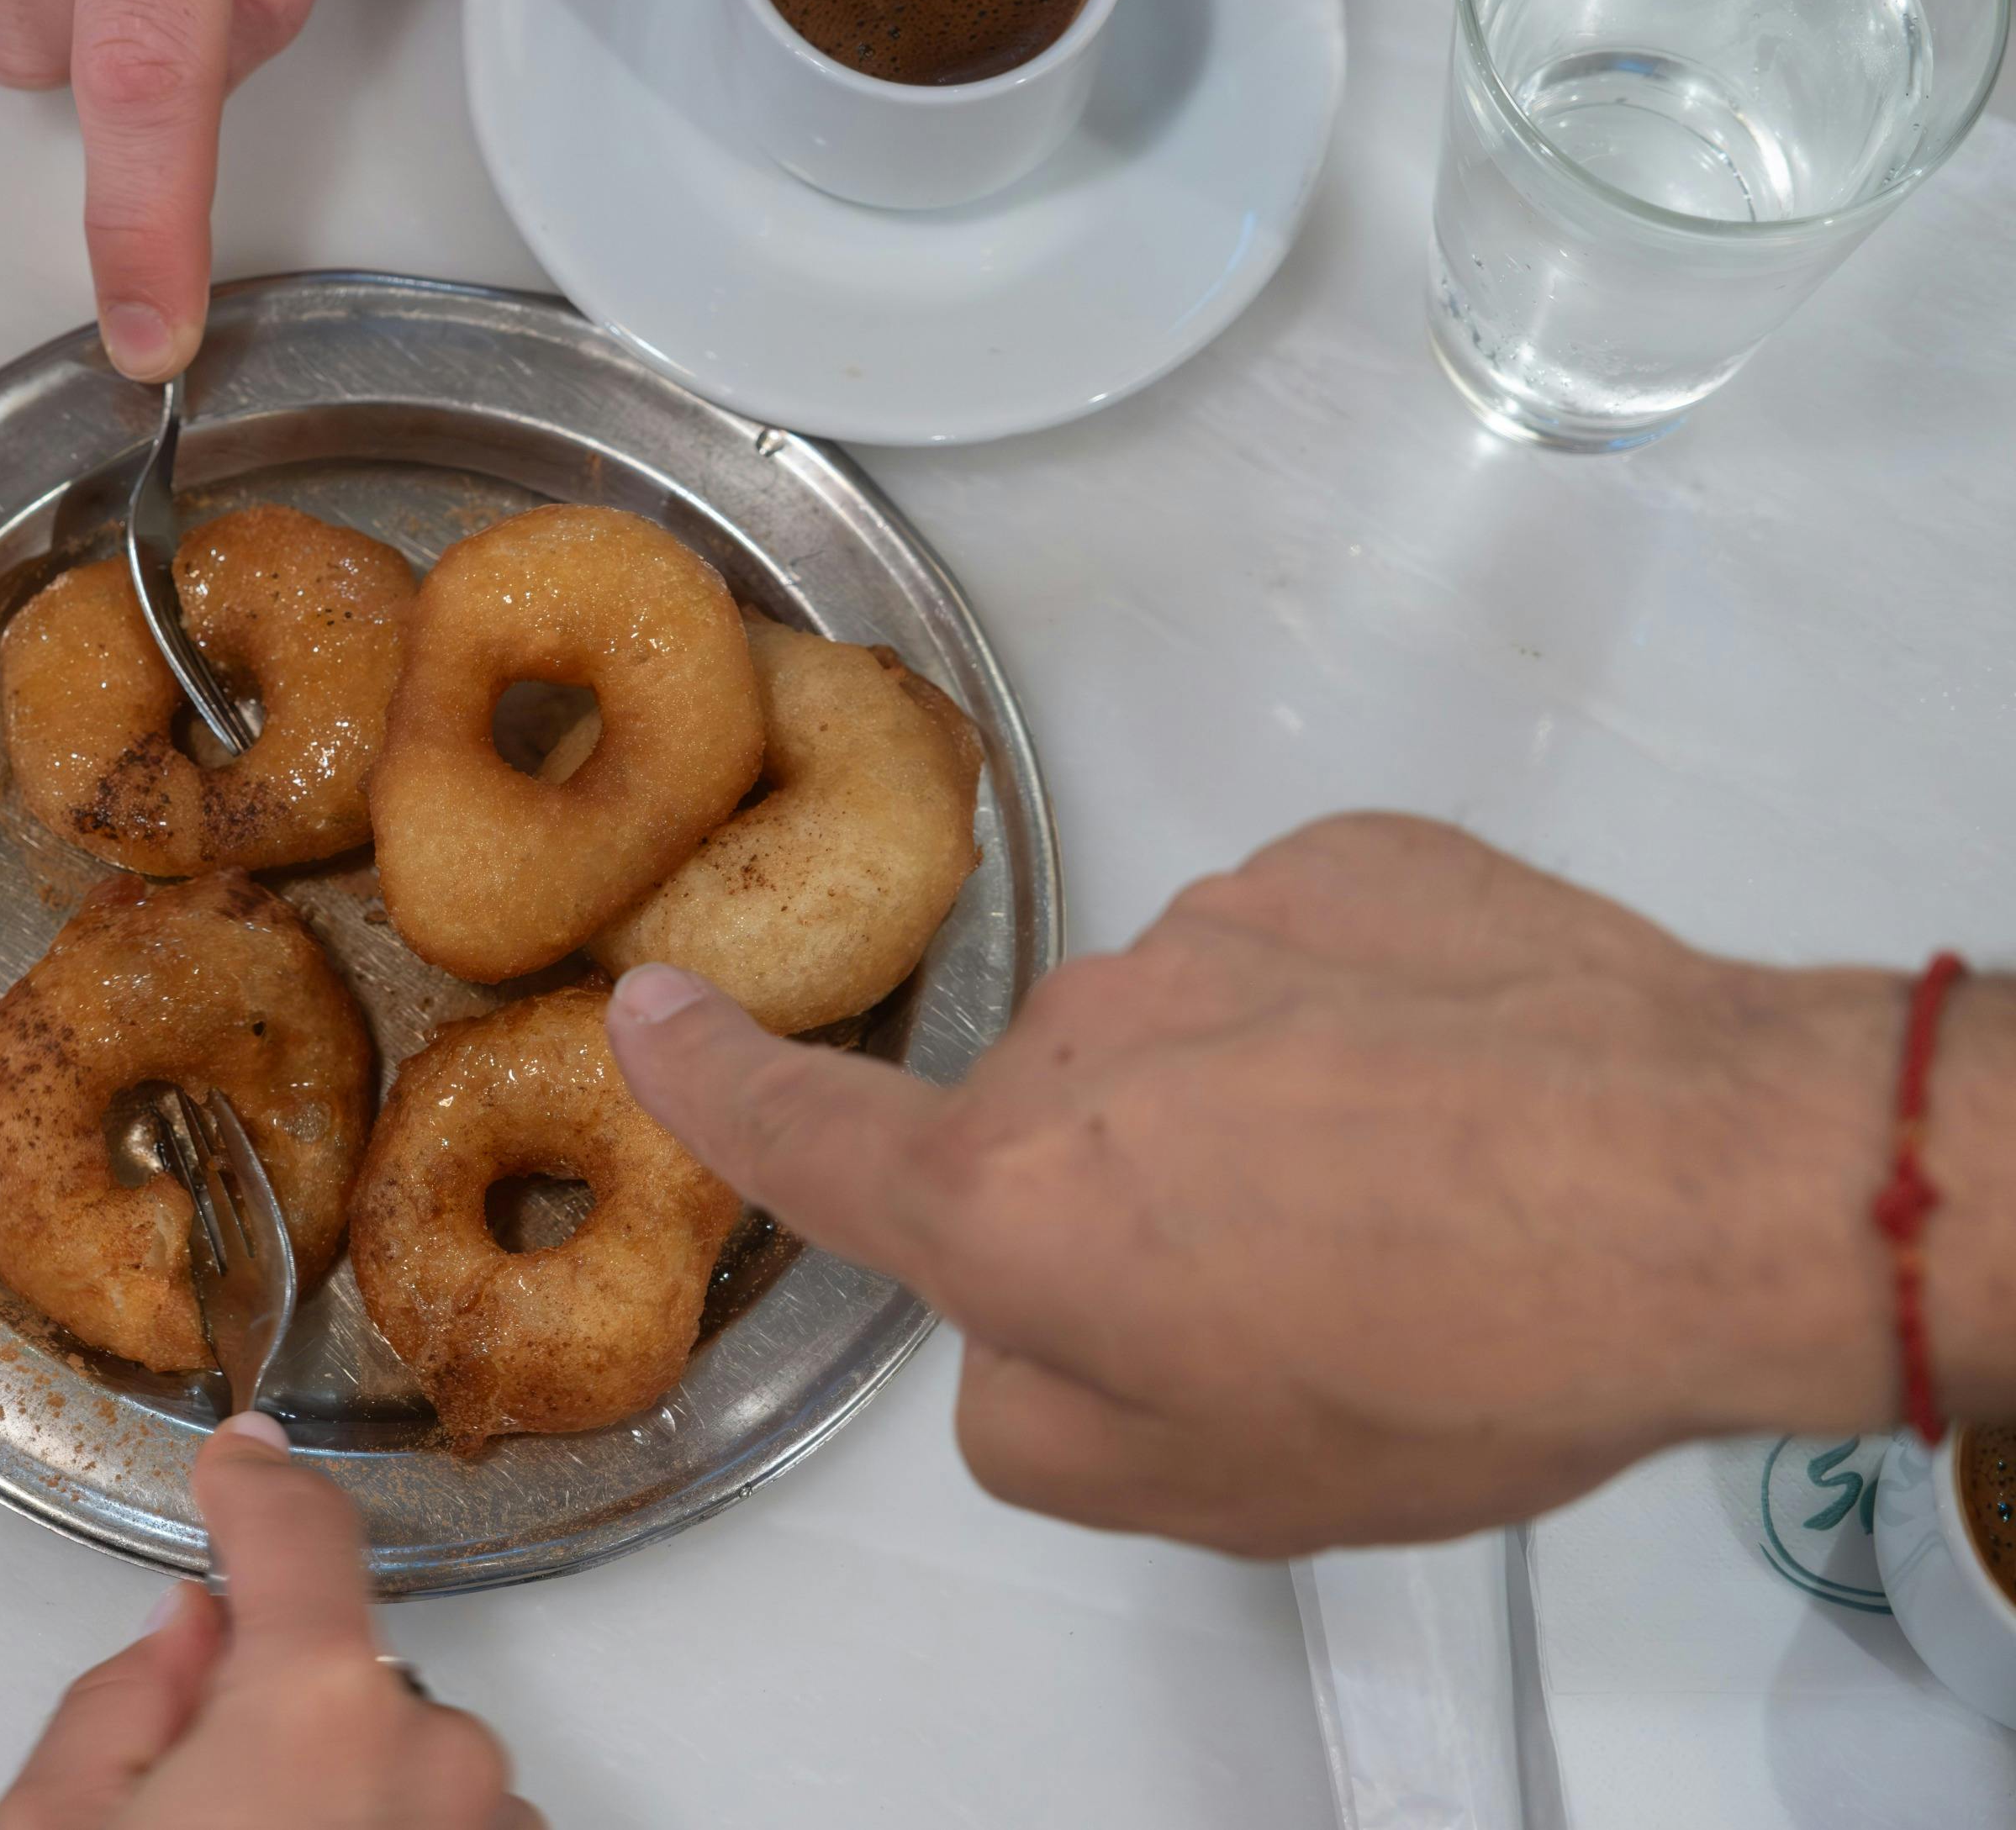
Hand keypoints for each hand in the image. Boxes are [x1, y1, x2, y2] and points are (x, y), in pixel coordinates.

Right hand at [0, 1416, 536, 1828]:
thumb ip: (118, 1703)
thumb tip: (182, 1643)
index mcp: (318, 1710)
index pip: (299, 1533)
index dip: (256, 1483)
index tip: (245, 1459)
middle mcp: (434, 1763)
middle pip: (345, 1673)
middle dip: (276, 1708)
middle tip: (191, 1803)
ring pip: (400, 1763)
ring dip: (342, 1792)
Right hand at [604, 813, 1992, 1555]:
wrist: (1697, 1184)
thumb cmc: (1456, 1352)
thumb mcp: (1201, 1487)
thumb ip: (1029, 1418)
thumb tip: (1014, 1331)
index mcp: (1011, 1203)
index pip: (804, 1133)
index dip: (709, 1082)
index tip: (648, 1014)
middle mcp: (1079, 1039)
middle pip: (1056, 1127)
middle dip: (1135, 1197)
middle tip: (1300, 1287)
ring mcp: (1214, 924)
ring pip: (1192, 1035)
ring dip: (1264, 1106)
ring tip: (1420, 1198)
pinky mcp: (1347, 858)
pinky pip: (1306, 947)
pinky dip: (1360, 1016)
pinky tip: (1464, 1094)